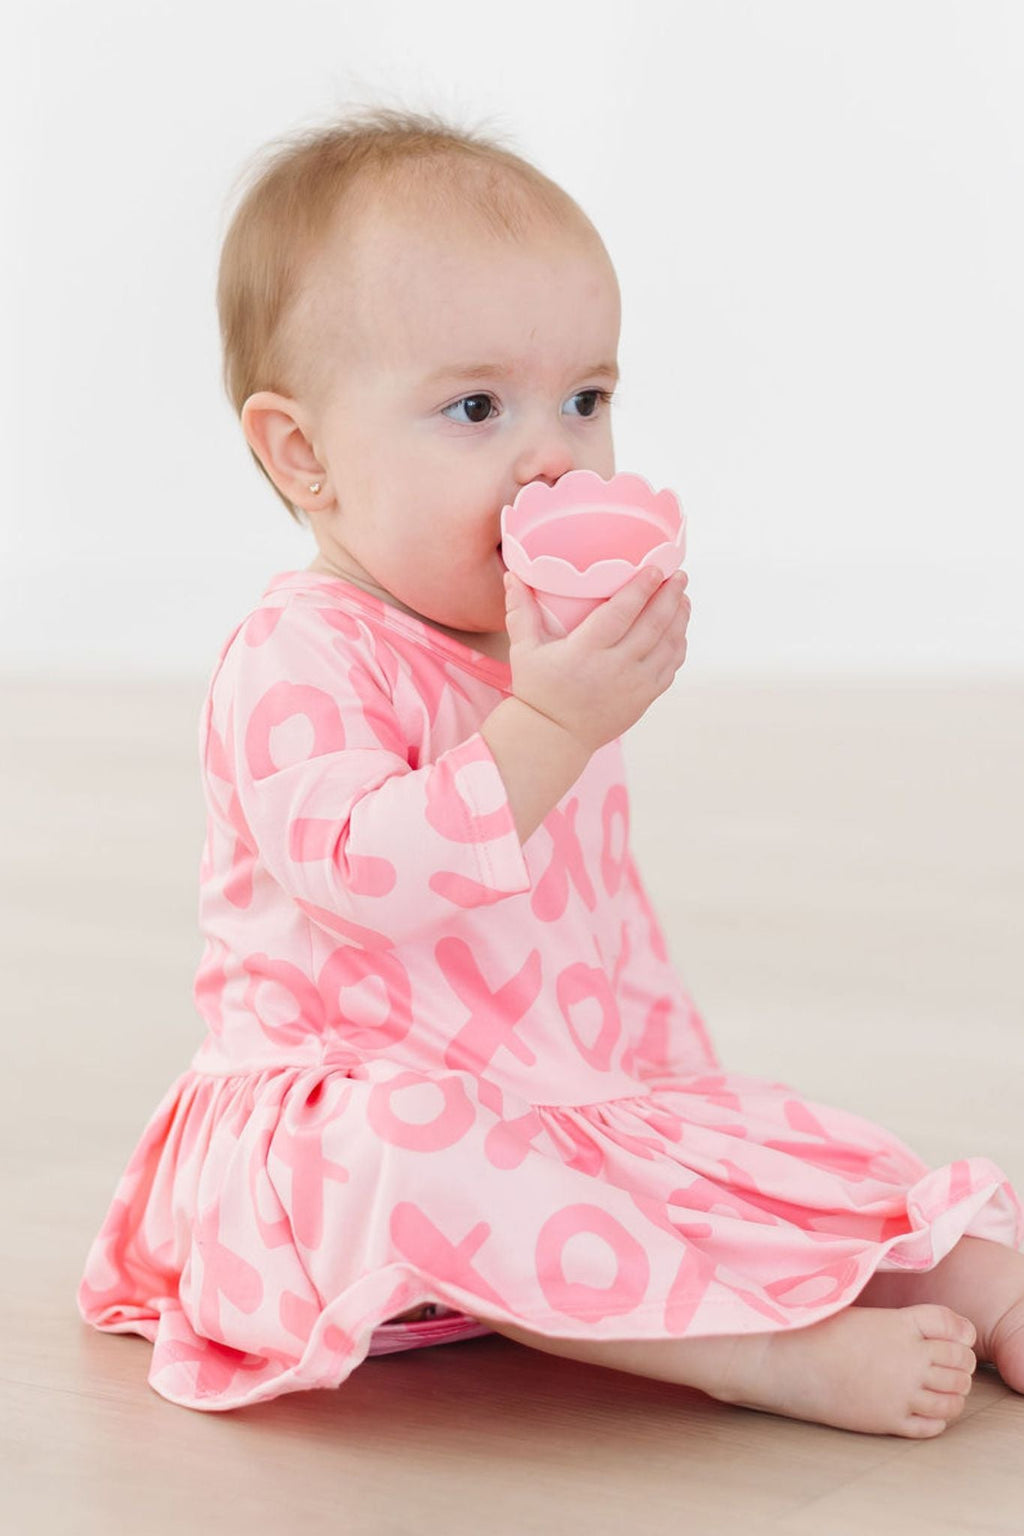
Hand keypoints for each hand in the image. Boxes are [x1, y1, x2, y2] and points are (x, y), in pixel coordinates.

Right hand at [503, 565, 689, 754]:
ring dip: (679, 618)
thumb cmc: (538, 690)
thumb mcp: (524, 650)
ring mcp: (633, 685)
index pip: (620, 614)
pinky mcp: (643, 699)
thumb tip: (513, 574)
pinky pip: (670, 668)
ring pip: (667, 646)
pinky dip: (678, 645)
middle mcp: (614, 668)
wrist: (554, 737)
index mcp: (585, 652)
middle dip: (669, 597)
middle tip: (680, 574)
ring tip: (682, 596)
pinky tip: (679, 628)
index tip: (656, 569)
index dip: (641, 589)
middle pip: (652, 625)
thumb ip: (520, 611)